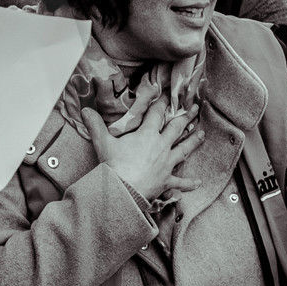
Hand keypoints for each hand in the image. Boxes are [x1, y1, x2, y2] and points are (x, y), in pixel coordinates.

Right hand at [82, 95, 205, 202]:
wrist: (122, 189)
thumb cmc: (113, 165)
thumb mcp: (102, 142)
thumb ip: (95, 125)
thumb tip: (84, 110)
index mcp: (147, 135)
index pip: (156, 114)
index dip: (161, 103)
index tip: (167, 95)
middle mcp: (161, 146)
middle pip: (177, 128)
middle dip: (186, 116)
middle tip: (194, 108)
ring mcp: (166, 163)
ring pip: (185, 149)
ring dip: (194, 141)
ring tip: (202, 133)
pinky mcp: (166, 180)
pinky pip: (180, 182)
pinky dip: (189, 183)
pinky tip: (198, 182)